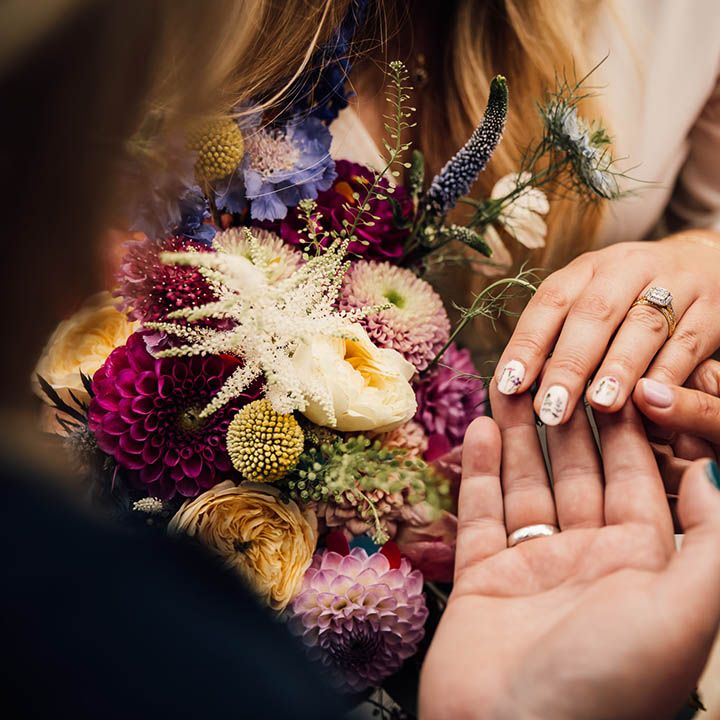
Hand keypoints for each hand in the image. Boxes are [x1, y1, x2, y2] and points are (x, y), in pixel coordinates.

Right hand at [419, 385, 719, 719]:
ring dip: (516, 436)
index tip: (614, 378)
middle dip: (567, 422)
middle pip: (577, 474)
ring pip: (525, 486)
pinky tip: (478, 429)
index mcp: (641, 568)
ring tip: (509, 385)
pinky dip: (479, 471)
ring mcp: (532, 570)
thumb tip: (718, 470)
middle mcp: (588, 562)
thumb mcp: (684, 612)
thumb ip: (710, 542)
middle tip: (554, 368)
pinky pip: (481, 514)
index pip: (639, 481)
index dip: (628, 430)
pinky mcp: (483, 580)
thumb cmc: (609, 685)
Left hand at [493, 234, 719, 424]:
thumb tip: (511, 390)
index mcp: (586, 269)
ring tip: (600, 403)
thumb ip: (557, 340)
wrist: (705, 264)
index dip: (527, 344)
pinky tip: (649, 400)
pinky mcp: (712, 308)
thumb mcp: (591, 305)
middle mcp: (626, 269)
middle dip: (570, 363)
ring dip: (620, 366)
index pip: (550, 302)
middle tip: (551, 407)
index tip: (508, 385)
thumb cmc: (628, 301)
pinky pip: (689, 340)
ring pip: (643, 325)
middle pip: (593, 313)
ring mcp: (674, 284)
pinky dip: (669, 373)